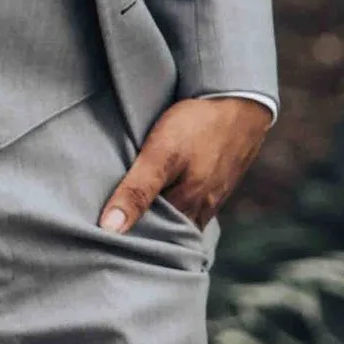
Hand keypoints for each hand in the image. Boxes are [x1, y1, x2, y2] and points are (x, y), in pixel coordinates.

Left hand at [99, 93, 270, 234]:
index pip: (150, 239)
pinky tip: (161, 196)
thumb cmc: (198, 126)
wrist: (241, 103)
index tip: (102, 239)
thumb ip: (137, 191)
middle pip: (167, 232)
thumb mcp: (160, 155)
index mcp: (186, 210)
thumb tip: (111, 229)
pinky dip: (175, 206)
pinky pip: (191, 206)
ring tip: (132, 214)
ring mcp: (211, 200)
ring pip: (180, 220)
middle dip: (143, 233)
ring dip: (159, 219)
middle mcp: (201, 212)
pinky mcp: (215, 186)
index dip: (127, 240)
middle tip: (111, 231)